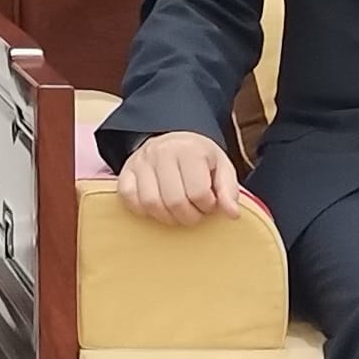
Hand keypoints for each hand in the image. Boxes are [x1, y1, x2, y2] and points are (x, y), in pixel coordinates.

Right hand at [115, 129, 247, 226]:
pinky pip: (128, 197)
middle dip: (189, 216)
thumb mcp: (222, 168)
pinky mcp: (126, 170)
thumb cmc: (201, 159)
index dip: (207, 207)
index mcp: (190, 149)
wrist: (175, 141)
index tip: (209, 204)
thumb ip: (229, 190)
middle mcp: (162, 151)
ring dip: (166, 217)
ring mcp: (141, 161)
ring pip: (150, 203)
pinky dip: (142, 209)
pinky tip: (157, 208)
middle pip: (174, 201)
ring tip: (177, 212)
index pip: (198, 192)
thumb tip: (232, 213)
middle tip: (195, 212)